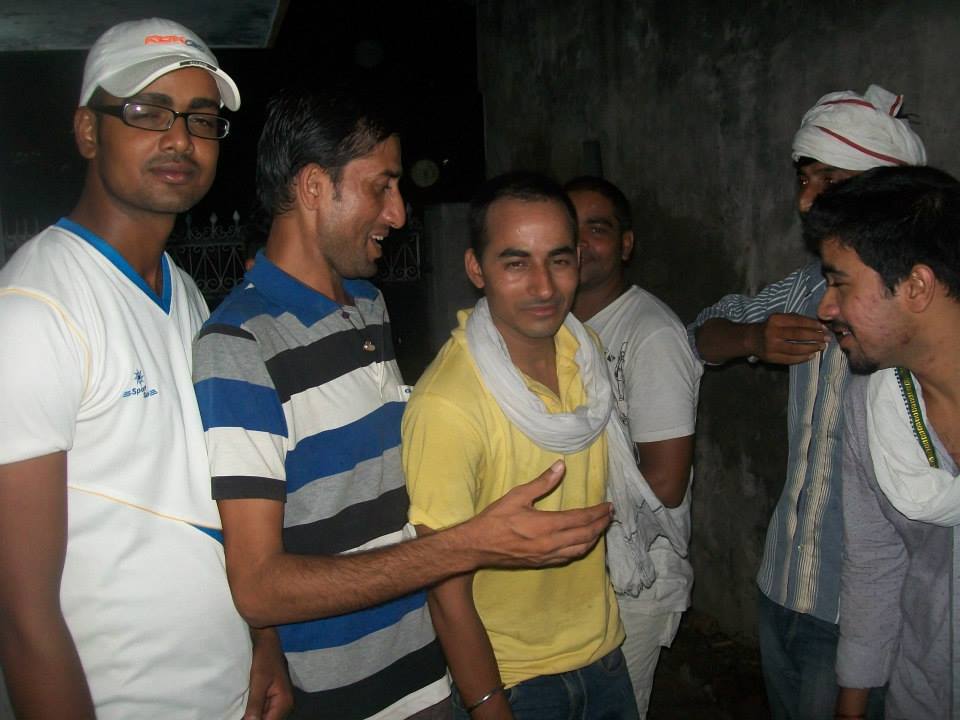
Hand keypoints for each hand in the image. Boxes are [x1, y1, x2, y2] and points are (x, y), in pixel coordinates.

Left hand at [244, 628, 292, 719]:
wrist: (267, 642)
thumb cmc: (264, 658)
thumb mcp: (259, 680)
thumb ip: (256, 703)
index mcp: (284, 702)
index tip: (242, 717)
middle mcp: (284, 705)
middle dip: (253, 719)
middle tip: (238, 713)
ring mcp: (279, 702)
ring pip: (265, 716)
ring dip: (253, 716)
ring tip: (239, 712)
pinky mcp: (273, 697)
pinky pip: (263, 710)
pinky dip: (253, 712)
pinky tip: (244, 710)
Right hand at [465, 460, 611, 567]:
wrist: (477, 546)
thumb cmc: (495, 519)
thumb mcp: (517, 496)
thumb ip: (542, 482)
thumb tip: (561, 466)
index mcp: (547, 525)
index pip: (581, 518)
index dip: (598, 512)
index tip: (608, 505)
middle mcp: (551, 543)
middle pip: (586, 535)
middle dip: (601, 524)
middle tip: (610, 515)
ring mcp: (548, 556)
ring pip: (580, 549)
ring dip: (594, 538)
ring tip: (601, 527)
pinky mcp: (542, 563)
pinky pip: (569, 557)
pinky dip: (581, 548)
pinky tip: (583, 542)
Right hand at [749, 313, 827, 363]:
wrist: (751, 339)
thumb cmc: (771, 327)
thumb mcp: (780, 318)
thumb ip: (796, 319)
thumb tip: (819, 326)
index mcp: (775, 319)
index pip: (798, 322)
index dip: (813, 325)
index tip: (824, 328)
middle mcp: (772, 332)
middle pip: (798, 335)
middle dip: (815, 337)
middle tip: (827, 339)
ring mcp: (771, 346)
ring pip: (796, 348)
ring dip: (811, 348)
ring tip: (821, 347)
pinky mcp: (771, 357)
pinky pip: (790, 359)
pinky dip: (803, 358)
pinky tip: (811, 355)